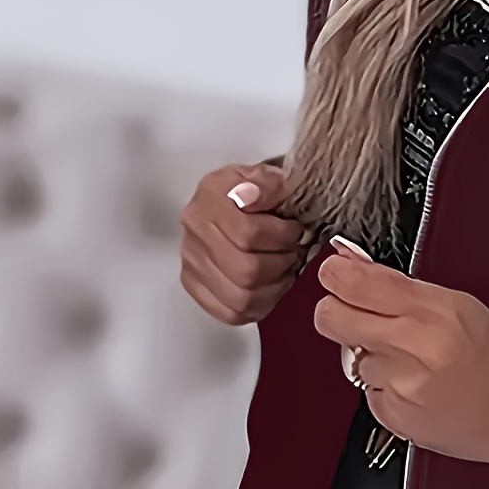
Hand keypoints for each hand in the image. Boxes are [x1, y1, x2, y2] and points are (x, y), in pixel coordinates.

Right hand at [179, 163, 311, 325]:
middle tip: (294, 253)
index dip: (281, 237)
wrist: (224, 202)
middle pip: (244, 270)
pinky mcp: (195, 287)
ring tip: (285, 270)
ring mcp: (192, 265)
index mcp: (209, 203)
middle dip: (281, 264)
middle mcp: (194, 237)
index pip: (247, 234)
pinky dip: (258, 306)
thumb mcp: (260, 175)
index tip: (295, 231)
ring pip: (240, 297)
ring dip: (274, 288)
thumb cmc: (246, 191)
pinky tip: (269, 288)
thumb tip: (257, 195)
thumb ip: (266, 182)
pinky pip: (230, 313)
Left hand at [314, 245, 488, 472]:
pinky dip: (385, 386)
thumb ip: (397, 285)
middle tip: (360, 314)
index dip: (336, 275)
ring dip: (371, 354)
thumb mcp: (460, 304)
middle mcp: (412, 350)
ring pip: (349, 358)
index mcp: (432, 313)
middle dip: (337, 311)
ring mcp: (401, 388)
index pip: (352, 282)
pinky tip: (419, 386)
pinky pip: (366, 392)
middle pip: (330, 318)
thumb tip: (349, 263)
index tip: (338, 275)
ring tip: (415, 360)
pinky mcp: (395, 419)